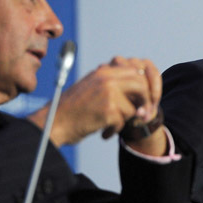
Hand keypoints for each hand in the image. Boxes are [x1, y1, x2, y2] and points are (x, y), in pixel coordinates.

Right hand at [29, 57, 162, 149]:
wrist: (53, 123)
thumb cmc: (74, 109)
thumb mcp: (92, 87)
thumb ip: (113, 83)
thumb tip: (142, 85)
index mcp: (104, 71)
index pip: (137, 70)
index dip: (147, 85)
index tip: (149, 99)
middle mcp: (106, 77)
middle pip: (141, 85)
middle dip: (146, 101)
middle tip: (144, 115)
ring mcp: (107, 92)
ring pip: (133, 107)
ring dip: (124, 120)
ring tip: (109, 124)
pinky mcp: (108, 109)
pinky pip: (123, 121)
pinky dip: (115, 130)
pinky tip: (103, 132)